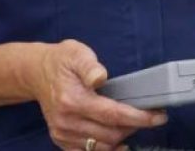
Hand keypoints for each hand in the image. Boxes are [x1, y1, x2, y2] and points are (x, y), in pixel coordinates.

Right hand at [26, 39, 167, 149]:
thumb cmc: (61, 62)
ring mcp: (62, 133)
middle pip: (110, 134)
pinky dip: (107, 149)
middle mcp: (66, 121)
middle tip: (148, 115)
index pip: (112, 115)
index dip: (138, 118)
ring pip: (102, 146)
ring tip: (134, 123)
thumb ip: (89, 66)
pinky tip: (119, 141)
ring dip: (122, 137)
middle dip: (134, 126)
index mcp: (72, 100)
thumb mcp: (76, 54)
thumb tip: (100, 77)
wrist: (36, 73)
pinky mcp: (61, 140)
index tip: (158, 117)